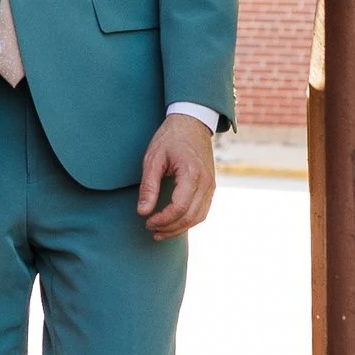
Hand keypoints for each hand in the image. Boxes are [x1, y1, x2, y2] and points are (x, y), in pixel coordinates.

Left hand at [137, 114, 215, 237]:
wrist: (192, 123)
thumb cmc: (170, 138)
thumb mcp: (153, 158)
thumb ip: (148, 186)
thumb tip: (142, 212)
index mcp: (192, 173)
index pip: (179, 207)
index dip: (163, 219)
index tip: (147, 222)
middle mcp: (206, 182)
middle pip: (190, 216)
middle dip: (170, 228)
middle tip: (151, 230)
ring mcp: (211, 185)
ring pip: (199, 217)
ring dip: (180, 228)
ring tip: (160, 232)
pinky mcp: (211, 187)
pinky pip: (203, 211)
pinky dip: (189, 221)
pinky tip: (174, 223)